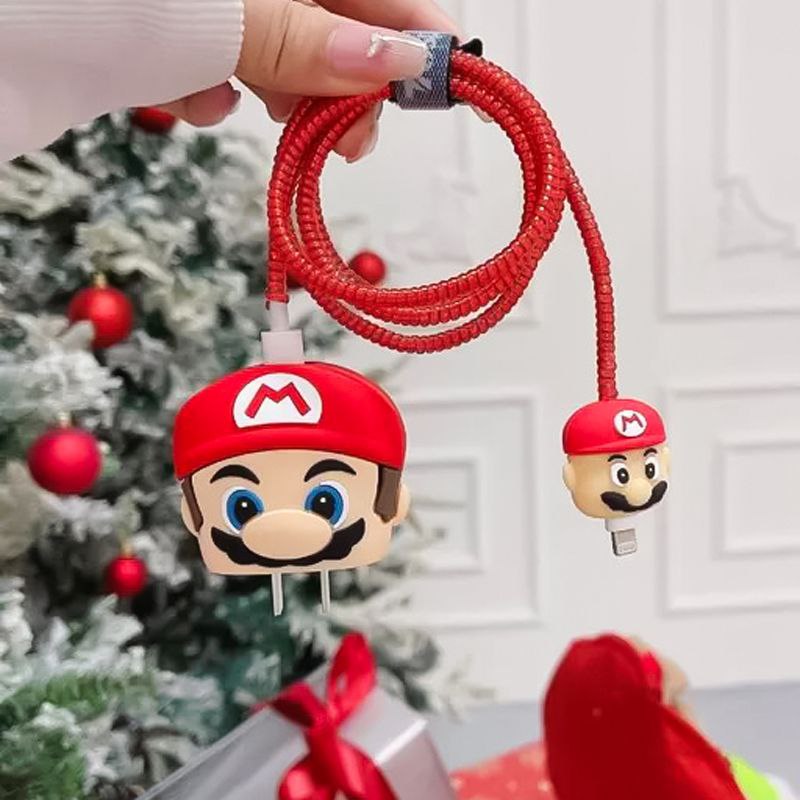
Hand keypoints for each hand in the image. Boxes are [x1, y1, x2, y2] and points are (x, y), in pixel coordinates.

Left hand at [161, 0, 459, 161]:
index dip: (418, 32)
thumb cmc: (108, 5)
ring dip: (271, 95)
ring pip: (277, 57)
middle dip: (338, 87)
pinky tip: (191, 92)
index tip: (445, 84)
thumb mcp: (229, 18)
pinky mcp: (176, 35)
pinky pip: (220, 68)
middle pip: (333, 30)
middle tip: (346, 141)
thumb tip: (397, 62)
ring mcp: (220, 11)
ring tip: (250, 105)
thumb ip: (308, 43)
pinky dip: (213, 92)